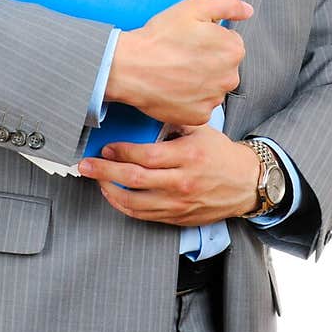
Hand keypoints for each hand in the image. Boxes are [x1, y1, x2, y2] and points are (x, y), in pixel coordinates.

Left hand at [78, 125, 261, 226]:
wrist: (247, 184)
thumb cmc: (221, 154)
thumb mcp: (201, 131)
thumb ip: (172, 124)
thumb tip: (142, 114)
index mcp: (188, 156)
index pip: (145, 156)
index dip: (120, 152)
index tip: (106, 147)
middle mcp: (182, 182)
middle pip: (134, 179)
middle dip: (104, 171)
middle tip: (85, 165)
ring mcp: (179, 203)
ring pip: (134, 202)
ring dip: (109, 191)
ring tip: (96, 180)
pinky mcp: (178, 217)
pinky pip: (144, 215)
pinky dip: (124, 206)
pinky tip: (114, 195)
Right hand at [105, 0, 252, 127]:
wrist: (130, 67)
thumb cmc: (159, 39)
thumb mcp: (194, 7)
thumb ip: (227, 4)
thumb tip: (246, 10)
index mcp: (233, 50)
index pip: (230, 43)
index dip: (210, 39)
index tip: (192, 39)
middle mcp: (229, 77)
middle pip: (223, 67)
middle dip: (207, 60)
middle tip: (182, 55)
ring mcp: (214, 99)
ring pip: (212, 87)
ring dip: (199, 80)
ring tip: (175, 71)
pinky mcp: (199, 116)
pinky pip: (200, 106)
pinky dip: (190, 99)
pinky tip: (175, 87)